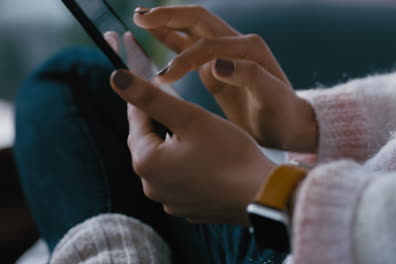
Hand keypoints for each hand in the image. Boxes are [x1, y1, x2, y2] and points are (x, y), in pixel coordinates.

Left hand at [109, 69, 274, 224]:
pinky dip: (185, 164)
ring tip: (192, 129)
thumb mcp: (190, 118)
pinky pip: (178, 179)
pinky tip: (204, 156)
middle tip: (175, 102)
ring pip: (164, 161)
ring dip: (172, 143)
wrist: (262, 196)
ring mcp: (170, 201)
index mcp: (147, 163)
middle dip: (158, 121)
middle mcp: (152, 187)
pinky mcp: (188, 207)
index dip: (144, 96)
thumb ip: (152, 98)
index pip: (136, 120)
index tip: (154, 79)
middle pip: (148, 142)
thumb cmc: (230, 154)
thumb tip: (116, 78)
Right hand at [133, 5, 317, 152]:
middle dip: (169, 17)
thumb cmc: (282, 114)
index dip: (184, 58)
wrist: (288, 125)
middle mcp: (236, 45)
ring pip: (191, 31)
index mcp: (249, 49)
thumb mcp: (272, 97)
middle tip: (140, 17)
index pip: (208, 45)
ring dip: (167, 24)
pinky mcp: (217, 68)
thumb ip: (249, 76)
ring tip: (141, 19)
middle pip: (198, 20)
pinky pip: (191, 49)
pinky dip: (172, 41)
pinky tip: (156, 36)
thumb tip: (216, 63)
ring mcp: (225, 55)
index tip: (165, 77)